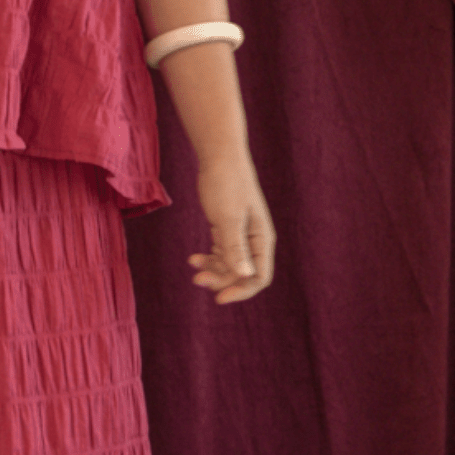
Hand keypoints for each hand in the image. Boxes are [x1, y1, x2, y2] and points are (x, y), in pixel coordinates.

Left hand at [189, 152, 275, 303]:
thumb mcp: (229, 217)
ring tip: (193, 267)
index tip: (219, 297)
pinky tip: (193, 258)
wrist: (219, 157)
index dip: (241, 290)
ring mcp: (241, 235)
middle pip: (242, 274)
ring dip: (212, 270)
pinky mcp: (228, 228)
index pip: (259, 277)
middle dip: (221, 280)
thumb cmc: (227, 184)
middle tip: (197, 280)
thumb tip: (245, 275)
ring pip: (229, 265)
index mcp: (262, 239)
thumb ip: (236, 247)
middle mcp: (254, 240)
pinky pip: (221, 253)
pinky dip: (208, 258)